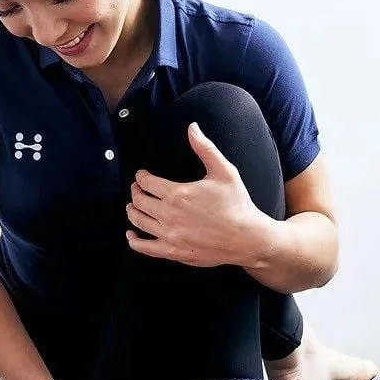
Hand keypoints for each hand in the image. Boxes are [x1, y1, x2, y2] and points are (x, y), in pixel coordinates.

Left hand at [126, 123, 261, 266]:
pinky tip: (131, 234)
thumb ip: (205, 148)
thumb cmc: (237, 204)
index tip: (141, 175)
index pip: (147, 183)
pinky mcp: (173, 252)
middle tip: (137, 189)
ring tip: (133, 206)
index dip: (141, 177)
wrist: (248, 238)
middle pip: (139, 201)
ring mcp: (170, 235)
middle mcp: (169, 215)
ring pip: (139, 222)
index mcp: (178, 194)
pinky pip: (145, 248)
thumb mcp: (224, 171)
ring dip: (132, 211)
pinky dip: (134, 240)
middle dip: (135, 192)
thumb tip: (192, 127)